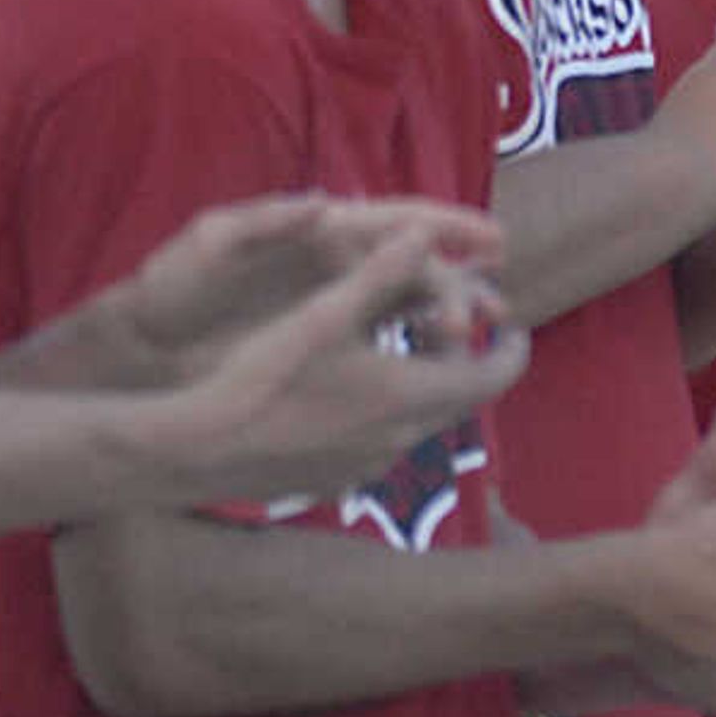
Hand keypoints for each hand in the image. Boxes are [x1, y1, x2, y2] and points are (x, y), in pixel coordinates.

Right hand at [140, 207, 527, 505]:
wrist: (200, 448)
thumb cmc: (263, 373)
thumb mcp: (324, 312)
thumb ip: (380, 272)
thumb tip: (425, 232)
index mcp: (409, 395)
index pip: (491, 377)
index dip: (512, 350)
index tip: (515, 327)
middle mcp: (401, 440)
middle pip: (462, 403)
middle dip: (474, 366)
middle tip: (473, 334)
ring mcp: (370, 469)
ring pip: (422, 425)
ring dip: (430, 389)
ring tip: (416, 356)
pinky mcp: (337, 484)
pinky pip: (383, 446)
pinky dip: (391, 416)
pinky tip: (357, 396)